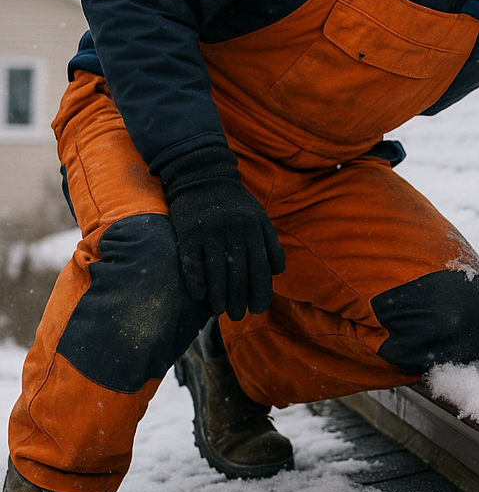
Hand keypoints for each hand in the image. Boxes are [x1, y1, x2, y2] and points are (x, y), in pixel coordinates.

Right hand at [159, 146, 285, 320]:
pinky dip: (197, 282)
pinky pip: (192, 264)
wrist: (203, 176)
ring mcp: (211, 232)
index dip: (261, 292)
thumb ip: (269, 242)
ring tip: (221, 310)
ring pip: (217, 273)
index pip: (262, 268)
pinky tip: (199, 296)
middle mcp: (235, 232)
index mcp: (255, 229)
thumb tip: (276, 272)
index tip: (258, 308)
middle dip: (241, 300)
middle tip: (239, 316)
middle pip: (240, 275)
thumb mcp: (258, 217)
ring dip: (219, 296)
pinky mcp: (189, 233)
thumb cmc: (236, 204)